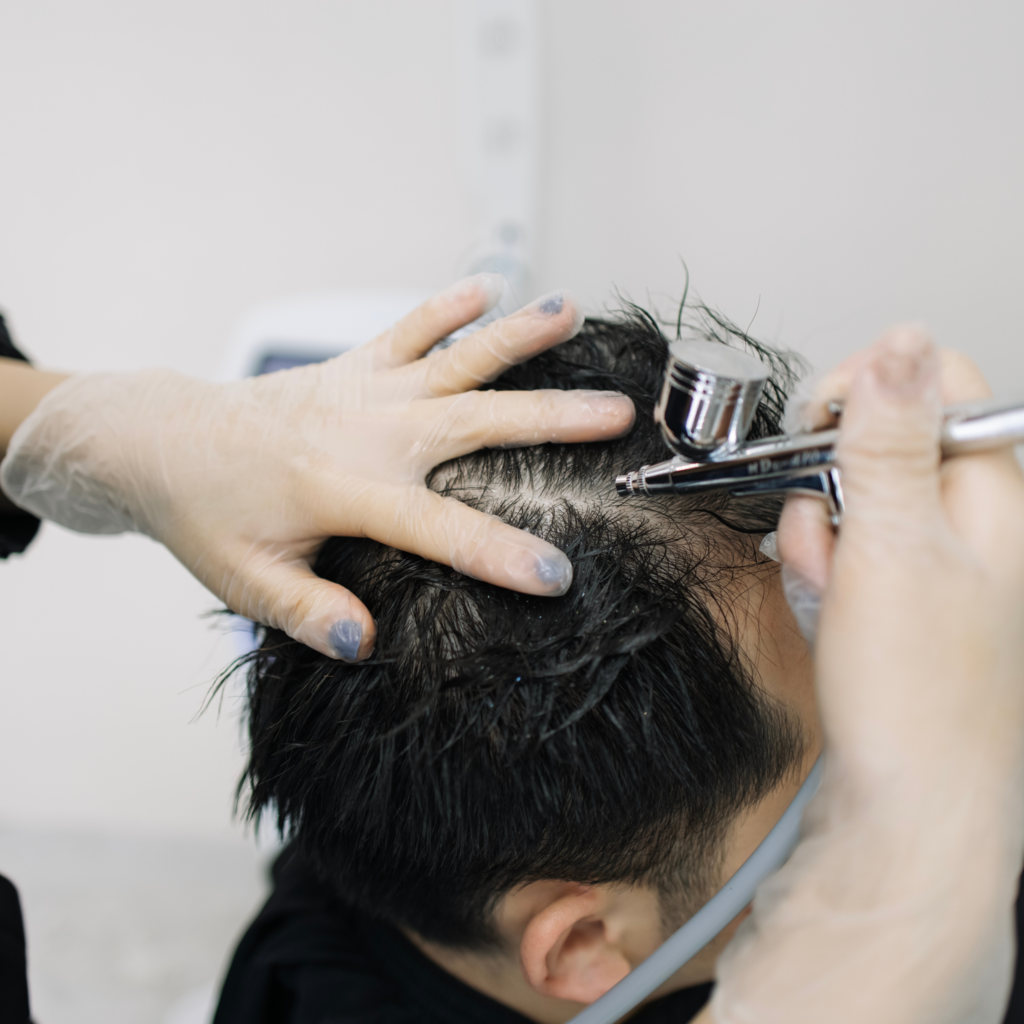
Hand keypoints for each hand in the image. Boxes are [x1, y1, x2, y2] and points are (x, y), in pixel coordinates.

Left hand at [0, 276, 634, 659]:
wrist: (165, 442)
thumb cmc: (207, 516)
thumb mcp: (246, 582)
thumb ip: (307, 613)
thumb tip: (365, 643)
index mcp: (342, 489)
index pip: (439, 528)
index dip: (500, 554)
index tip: (557, 574)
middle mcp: (364, 431)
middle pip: (474, 422)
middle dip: (551, 421)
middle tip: (616, 415)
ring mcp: (363, 391)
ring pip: (454, 359)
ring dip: (515, 337)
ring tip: (570, 311)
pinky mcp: (354, 368)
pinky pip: (407, 329)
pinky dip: (447, 306)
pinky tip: (489, 285)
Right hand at [712, 328, 1023, 1023]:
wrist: (907, 797)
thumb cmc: (915, 689)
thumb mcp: (891, 544)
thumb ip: (889, 438)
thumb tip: (903, 338)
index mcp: (995, 491)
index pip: (936, 382)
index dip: (869, 390)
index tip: (823, 425)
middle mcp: (975, 516)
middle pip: (884, 440)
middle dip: (832, 478)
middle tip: (832, 527)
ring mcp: (938, 555)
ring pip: (854, 496)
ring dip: (821, 533)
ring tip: (831, 585)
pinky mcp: (904, 590)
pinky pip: (848, 547)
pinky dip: (823, 568)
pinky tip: (830, 607)